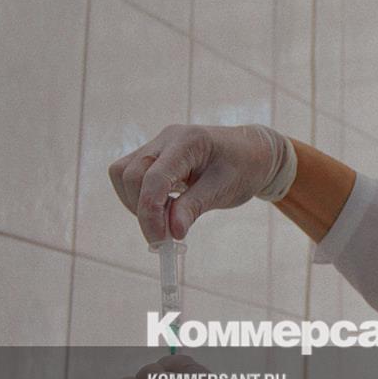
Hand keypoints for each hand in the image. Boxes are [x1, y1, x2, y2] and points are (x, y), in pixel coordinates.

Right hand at [108, 124, 295, 242]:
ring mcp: (158, 144)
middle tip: (165, 235)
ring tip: (167, 219)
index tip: (160, 241)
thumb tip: (171, 232)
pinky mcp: (153, 155)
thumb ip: (195, 208)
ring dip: (136, 203)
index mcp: (189, 141)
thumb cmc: (244, 168)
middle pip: (131, 174)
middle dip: (142, 210)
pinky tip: (164, 208)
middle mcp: (167, 137)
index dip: (150, 212)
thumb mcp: (224, 190)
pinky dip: (139, 196)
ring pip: (123, 173)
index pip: (154, 178)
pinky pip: (130, 175)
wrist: (254, 153)